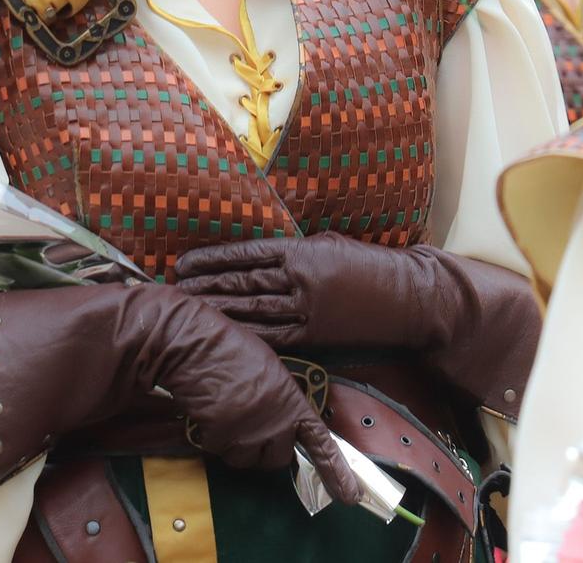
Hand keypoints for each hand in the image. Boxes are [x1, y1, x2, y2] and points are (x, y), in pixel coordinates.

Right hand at [0, 284, 362, 504]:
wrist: (192, 342)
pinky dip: (212, 437)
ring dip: (235, 444)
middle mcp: (277, 419)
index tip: (351, 498)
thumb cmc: (226, 346)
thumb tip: (278, 422)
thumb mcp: (265, 368)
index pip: (319, 441)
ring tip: (224, 410)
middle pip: (275, 458)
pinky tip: (207, 410)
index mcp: (292, 398)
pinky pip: (219, 451)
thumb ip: (277, 397)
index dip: (336, 472)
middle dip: (261, 448)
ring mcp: (251, 430)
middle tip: (246, 422)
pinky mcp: (224, 436)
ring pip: (246, 459)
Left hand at [174, 234, 542, 414]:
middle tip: (174, 289)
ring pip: (252, 311)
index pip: (246, 254)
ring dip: (218, 312)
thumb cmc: (370, 264)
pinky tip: (223, 338)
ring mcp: (307, 310)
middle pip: (242, 284)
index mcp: (301, 251)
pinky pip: (274, 337)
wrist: (408, 296)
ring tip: (188, 312)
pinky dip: (246, 337)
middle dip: (206, 286)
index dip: (212, 260)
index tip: (185, 262)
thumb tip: (261, 256)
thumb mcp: (329, 244)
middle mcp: (299, 280)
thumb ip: (294, 250)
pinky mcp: (316, 336)